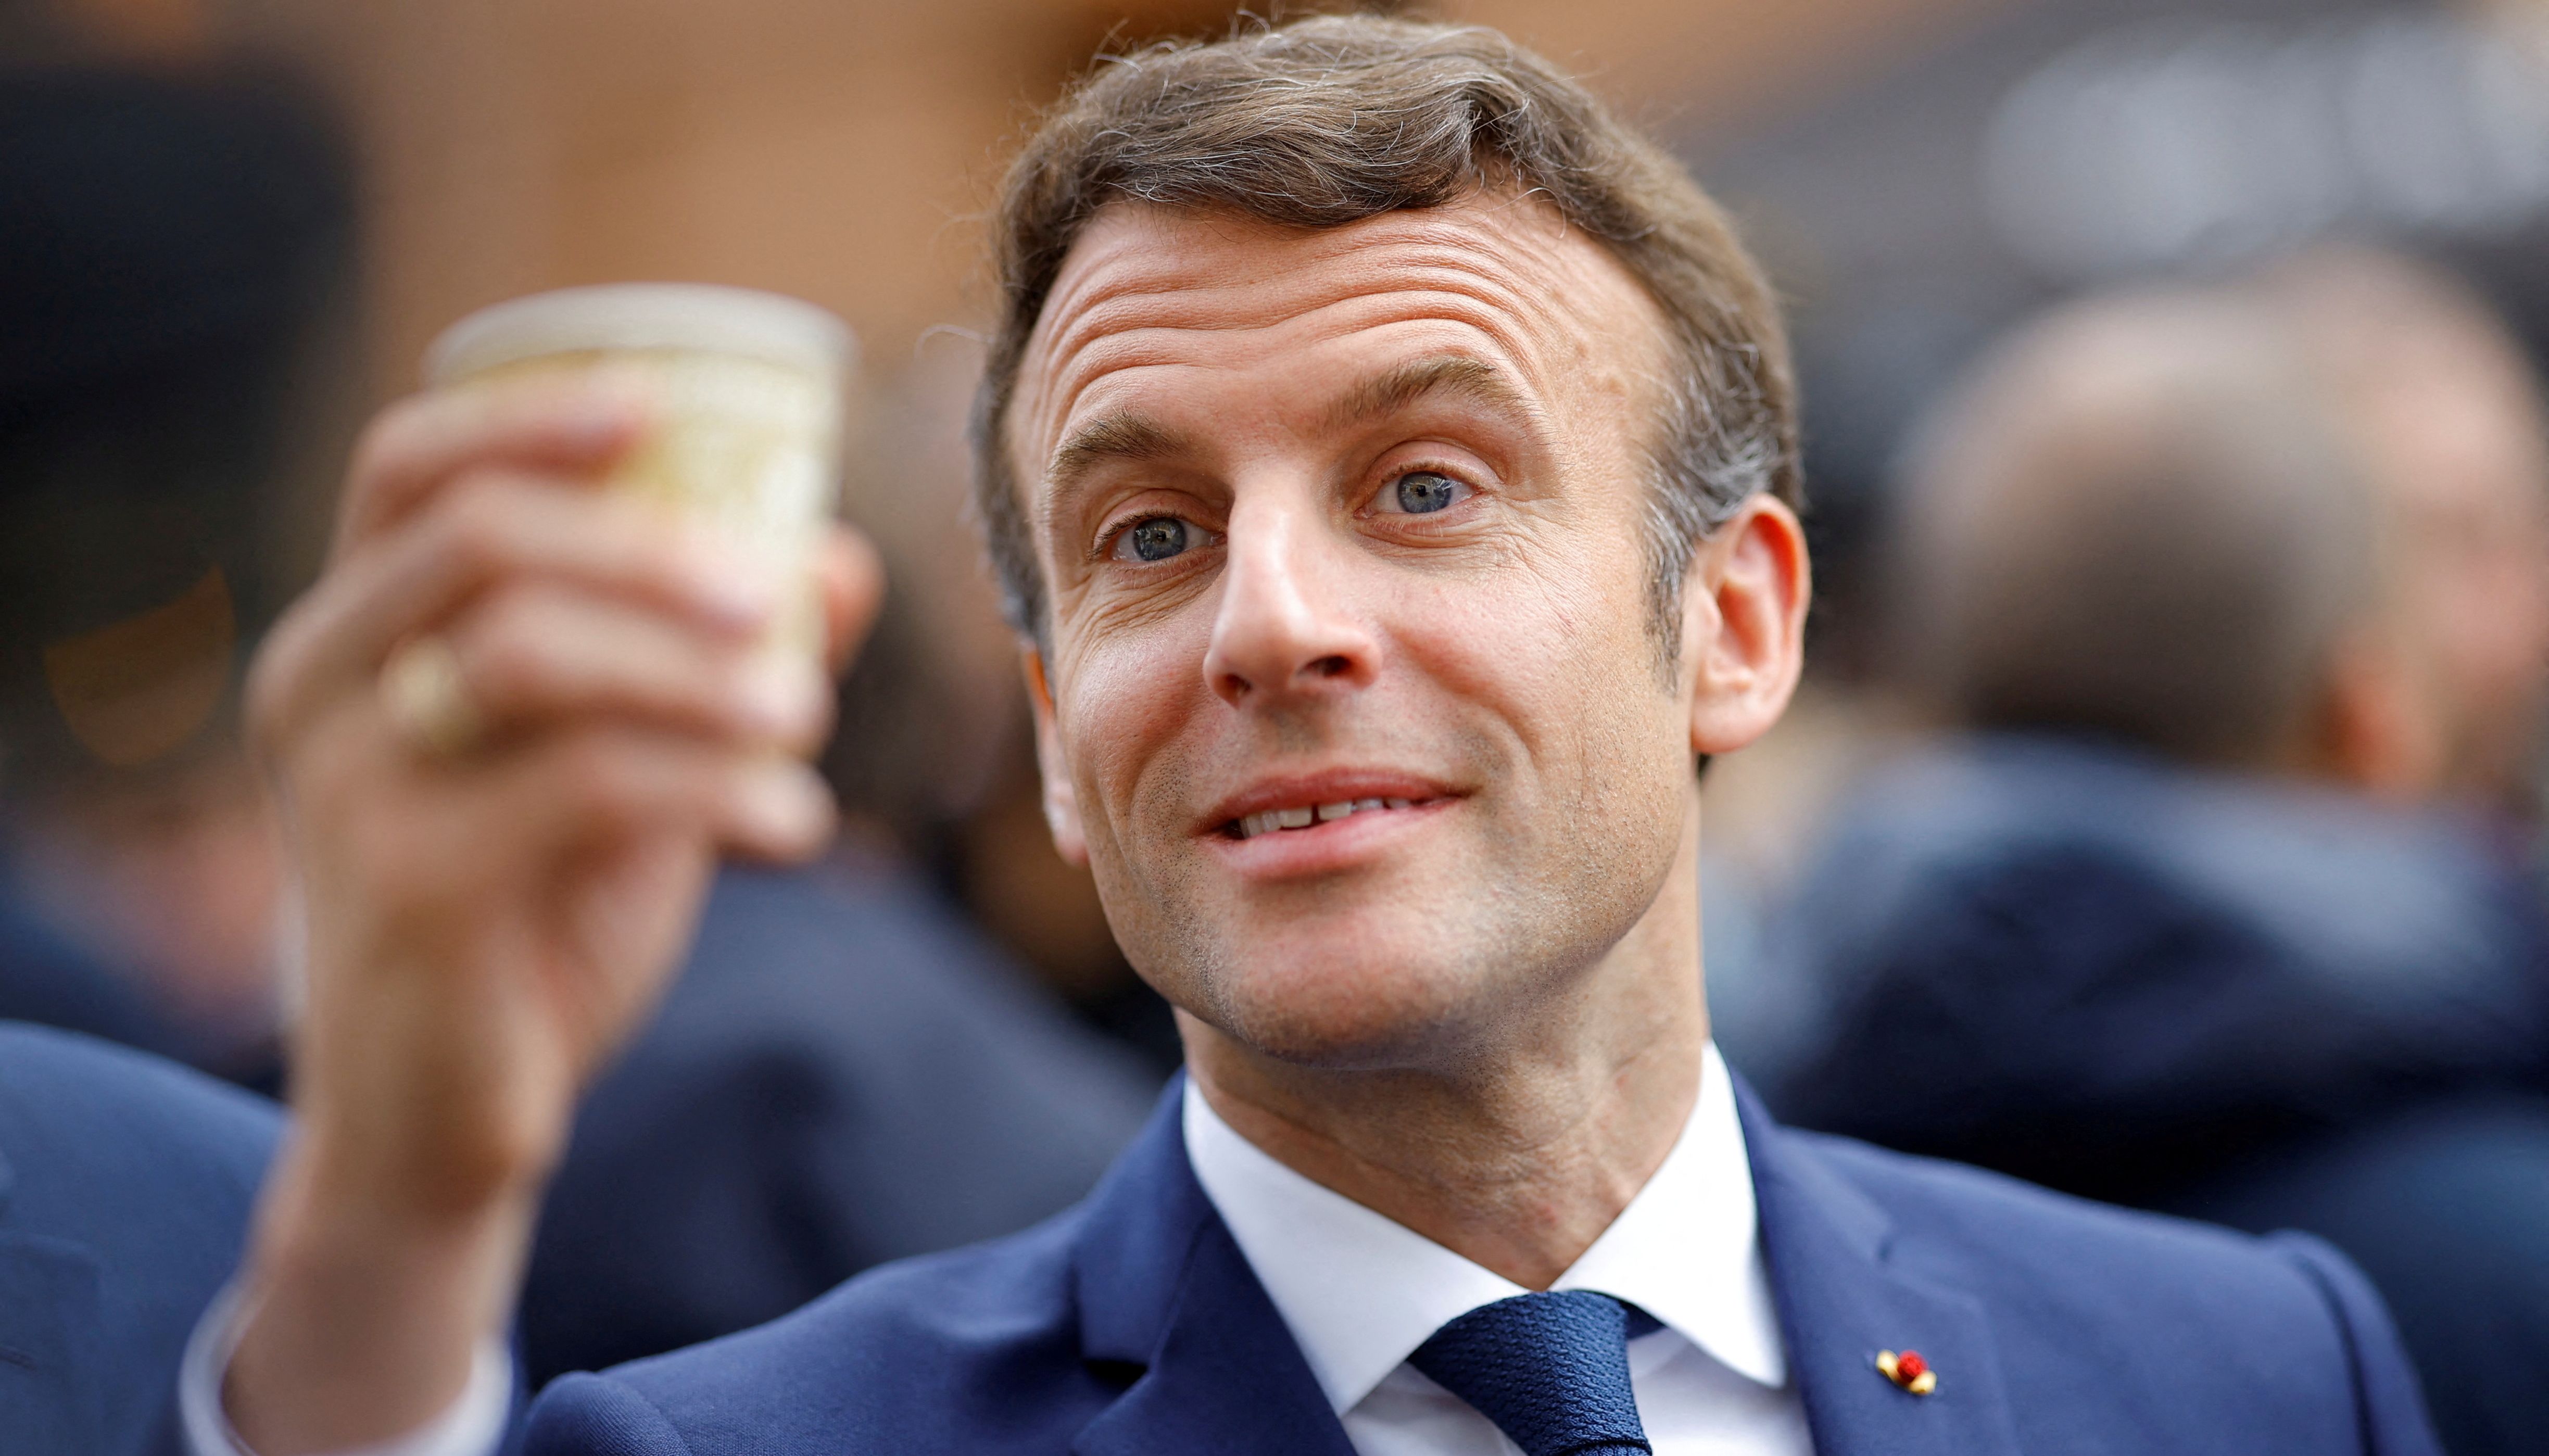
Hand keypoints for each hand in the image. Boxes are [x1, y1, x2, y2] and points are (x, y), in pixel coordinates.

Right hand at [224, 380, 880, 1453]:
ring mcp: (352, 787)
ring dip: (699, 673)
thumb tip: (840, 558)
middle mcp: (320, 688)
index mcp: (348, 635)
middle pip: (483, 541)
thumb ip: (703, 664)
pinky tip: (795, 826)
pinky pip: (589, 786)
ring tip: (804, 720)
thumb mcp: (615, 769)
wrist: (436, 1121)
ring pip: (536, 655)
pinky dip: (719, 790)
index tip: (655, 403)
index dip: (528, 414)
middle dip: (650, 550)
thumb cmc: (527, 918)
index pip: (408, 468)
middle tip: (776, 599)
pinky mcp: (411, 887)